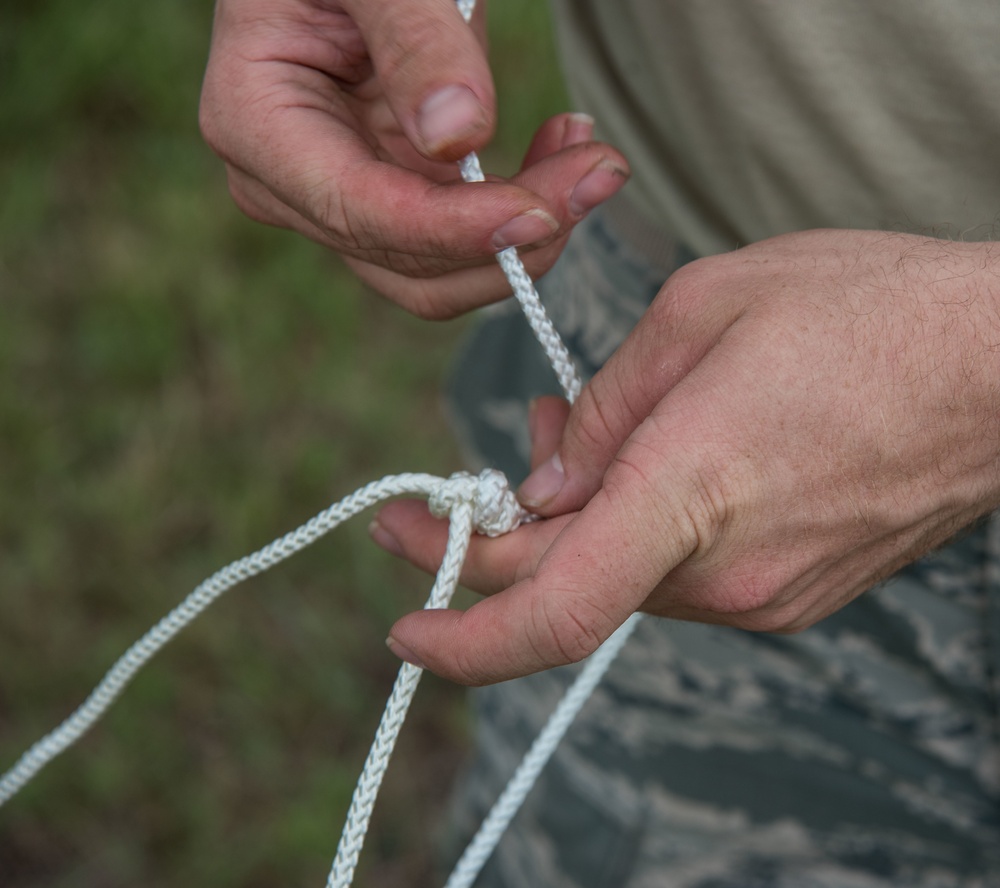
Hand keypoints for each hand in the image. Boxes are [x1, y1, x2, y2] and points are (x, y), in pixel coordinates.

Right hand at [199, 0, 627, 317]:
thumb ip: (413, 40)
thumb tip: (456, 138)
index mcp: (259, 126)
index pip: (359, 212)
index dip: (453, 228)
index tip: (541, 212)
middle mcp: (294, 187)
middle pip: (408, 262)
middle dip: (510, 238)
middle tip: (598, 174)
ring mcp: (346, 201)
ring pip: (444, 270)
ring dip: (527, 234)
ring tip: (592, 162)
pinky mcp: (396, 199)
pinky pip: (465, 236)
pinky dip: (523, 208)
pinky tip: (562, 149)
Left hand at [371, 229, 999, 683]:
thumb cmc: (865, 312)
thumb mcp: (702, 312)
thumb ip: (605, 406)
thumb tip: (549, 478)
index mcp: (689, 489)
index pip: (553, 608)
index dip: (463, 633)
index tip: (406, 623)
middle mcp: (725, 570)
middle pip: (569, 584)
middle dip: (498, 541)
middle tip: (454, 487)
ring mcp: (766, 593)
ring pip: (623, 573)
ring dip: (574, 518)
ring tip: (564, 431)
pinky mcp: (792, 591)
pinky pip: (680, 571)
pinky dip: (635, 527)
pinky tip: (640, 462)